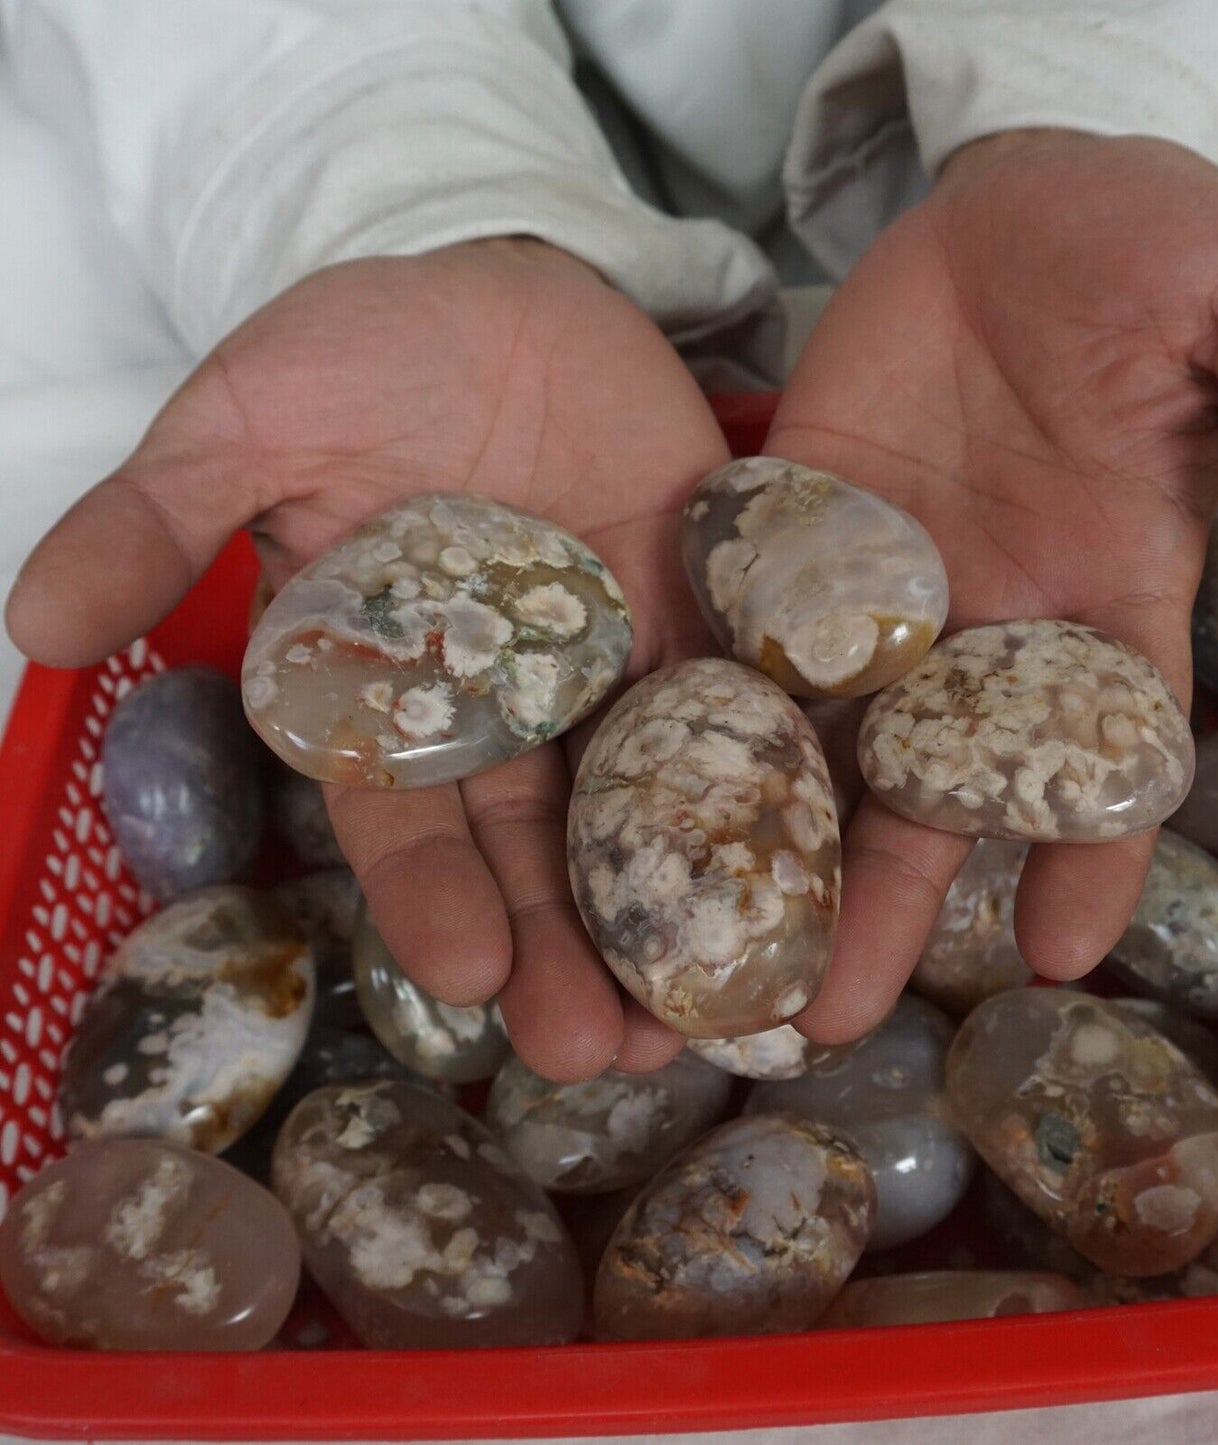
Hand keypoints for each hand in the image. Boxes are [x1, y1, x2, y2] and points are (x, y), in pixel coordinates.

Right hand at [7, 238, 729, 1079]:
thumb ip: (160, 516)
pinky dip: (767, 788)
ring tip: (713, 1014)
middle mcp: (504, 710)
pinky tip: (806, 873)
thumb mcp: (250, 416)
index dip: (428, 896)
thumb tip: (32, 621)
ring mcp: (612, 674)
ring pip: (640, 810)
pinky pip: (740, 711)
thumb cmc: (366, 349)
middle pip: (535, 847)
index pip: (400, 817)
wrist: (508, 286)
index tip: (467, 974)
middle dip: (565, 949)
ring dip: (671, 909)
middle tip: (605, 1055)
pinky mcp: (701, 623)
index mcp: (389, 693)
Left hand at [772, 130, 1217, 1043]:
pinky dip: (697, 715)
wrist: (1015, 209)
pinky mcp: (788, 539)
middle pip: (929, 794)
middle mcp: (986, 626)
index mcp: (1109, 602)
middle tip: (817, 1022)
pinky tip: (638, 800)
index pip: (1104, 758)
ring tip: (712, 954)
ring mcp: (877, 591)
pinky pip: (740, 638)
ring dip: (771, 847)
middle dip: (881, 904)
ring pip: (819, 744)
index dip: (1090, 855)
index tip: (1056, 953)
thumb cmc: (1149, 252)